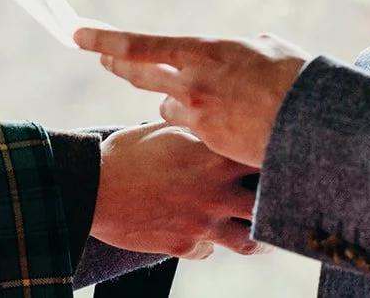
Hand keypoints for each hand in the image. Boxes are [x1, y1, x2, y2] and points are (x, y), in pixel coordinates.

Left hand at [75, 28, 309, 168]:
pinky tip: (216, 124)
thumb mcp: (270, 50)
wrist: (316, 126)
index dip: (105, 39)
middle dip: (117, 64)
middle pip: (139, 74)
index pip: (140, 45)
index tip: (76, 33)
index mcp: (203, 50)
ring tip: (188, 97)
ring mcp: (198, 116)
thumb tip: (252, 45)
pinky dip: (195, 124)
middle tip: (101, 58)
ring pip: (165, 106)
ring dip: (170, 100)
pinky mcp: (210, 144)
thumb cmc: (298, 79)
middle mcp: (192, 82)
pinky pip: (190, 130)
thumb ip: (248, 47)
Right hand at [91, 122, 260, 258]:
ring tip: (261, 230)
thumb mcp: (162, 129)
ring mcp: (203, 224)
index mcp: (214, 158)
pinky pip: (210, 250)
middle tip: (277, 196)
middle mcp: (217, 193)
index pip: (264, 160)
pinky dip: (210, 242)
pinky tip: (204, 232)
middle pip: (268, 204)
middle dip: (274, 200)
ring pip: (249, 240)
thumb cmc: (124, 153)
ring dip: (257, 235)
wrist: (91, 189)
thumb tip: (207, 119)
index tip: (278, 156)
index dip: (274, 158)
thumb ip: (193, 128)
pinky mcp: (185, 247)